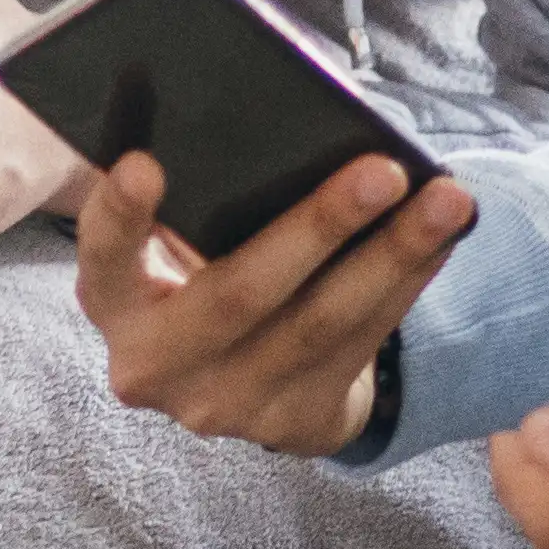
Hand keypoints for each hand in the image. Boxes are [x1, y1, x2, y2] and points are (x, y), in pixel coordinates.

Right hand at [71, 140, 475, 456]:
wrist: (242, 381)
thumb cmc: (208, 269)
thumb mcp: (181, 244)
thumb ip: (203, 199)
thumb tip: (297, 122)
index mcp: (114, 303)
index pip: (103, 260)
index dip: (119, 216)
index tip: (145, 163)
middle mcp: (157, 366)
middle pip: (239, 295)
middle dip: (318, 227)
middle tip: (382, 170)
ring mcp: (225, 406)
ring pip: (319, 325)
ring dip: (392, 257)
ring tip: (445, 200)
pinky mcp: (291, 425)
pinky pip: (360, 346)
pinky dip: (407, 285)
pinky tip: (442, 240)